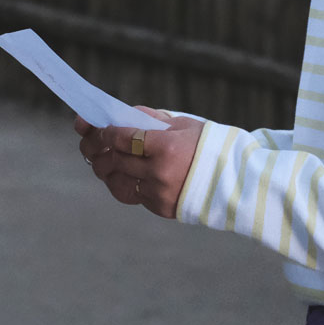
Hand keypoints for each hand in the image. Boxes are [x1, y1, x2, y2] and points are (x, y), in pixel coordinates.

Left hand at [74, 106, 204, 218]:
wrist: (234, 179)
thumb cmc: (208, 146)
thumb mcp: (183, 125)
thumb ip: (150, 120)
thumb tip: (120, 116)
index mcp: (166, 146)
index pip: (121, 138)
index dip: (103, 132)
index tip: (96, 128)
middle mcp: (159, 172)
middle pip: (114, 160)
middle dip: (96, 151)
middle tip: (89, 145)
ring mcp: (159, 192)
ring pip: (116, 181)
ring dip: (104, 170)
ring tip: (101, 161)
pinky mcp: (160, 208)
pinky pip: (131, 195)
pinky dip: (122, 183)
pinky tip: (120, 175)